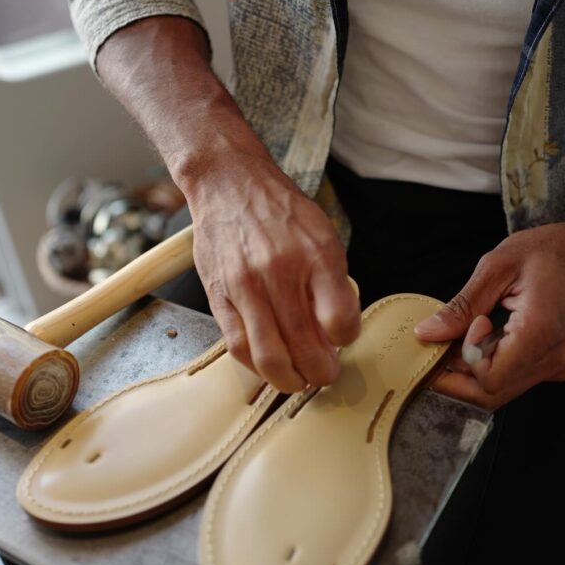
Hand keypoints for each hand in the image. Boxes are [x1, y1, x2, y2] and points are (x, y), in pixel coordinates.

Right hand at [188, 154, 360, 392]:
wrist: (228, 184)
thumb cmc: (280, 211)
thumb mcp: (322, 235)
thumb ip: (332, 282)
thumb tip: (337, 331)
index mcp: (316, 254)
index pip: (339, 319)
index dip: (346, 339)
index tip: (342, 340)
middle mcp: (281, 271)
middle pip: (304, 345)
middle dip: (320, 372)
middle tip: (324, 375)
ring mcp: (246, 285)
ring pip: (268, 355)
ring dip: (288, 380)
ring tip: (298, 380)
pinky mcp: (219, 294)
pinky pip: (238, 345)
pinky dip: (255, 365)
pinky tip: (268, 365)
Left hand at [414, 220, 564, 409]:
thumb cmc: (555, 251)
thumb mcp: (499, 266)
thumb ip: (462, 306)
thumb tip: (427, 333)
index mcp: (540, 334)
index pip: (489, 379)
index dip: (466, 358)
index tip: (471, 322)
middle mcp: (552, 359)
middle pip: (491, 395)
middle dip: (456, 376)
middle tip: (443, 343)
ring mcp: (556, 366)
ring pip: (500, 392)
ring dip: (473, 370)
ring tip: (470, 331)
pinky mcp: (555, 365)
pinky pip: (514, 379)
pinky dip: (491, 365)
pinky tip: (488, 335)